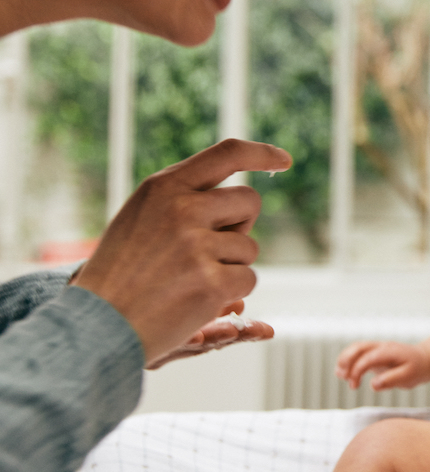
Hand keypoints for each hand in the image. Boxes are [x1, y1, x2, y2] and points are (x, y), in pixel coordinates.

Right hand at [73, 139, 290, 363]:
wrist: (95, 325)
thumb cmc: (121, 271)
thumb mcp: (141, 216)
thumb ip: (184, 197)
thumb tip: (243, 194)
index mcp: (164, 187)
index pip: (227, 154)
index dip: (261, 153)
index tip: (285, 160)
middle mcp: (182, 209)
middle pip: (249, 201)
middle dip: (240, 225)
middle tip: (207, 250)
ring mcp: (197, 246)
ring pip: (249, 247)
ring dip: (230, 264)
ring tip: (188, 279)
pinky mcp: (211, 283)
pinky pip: (248, 279)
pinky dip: (230, 292)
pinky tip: (196, 299)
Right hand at [335, 340, 429, 390]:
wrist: (424, 361)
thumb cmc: (417, 369)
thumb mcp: (409, 377)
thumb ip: (392, 380)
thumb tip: (373, 385)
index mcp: (389, 351)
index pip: (368, 357)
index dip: (358, 370)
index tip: (354, 385)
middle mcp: (381, 347)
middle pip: (359, 347)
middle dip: (346, 360)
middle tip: (341, 376)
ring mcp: (377, 350)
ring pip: (356, 348)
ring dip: (345, 360)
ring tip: (340, 376)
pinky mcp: (374, 355)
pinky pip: (358, 354)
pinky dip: (349, 363)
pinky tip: (346, 376)